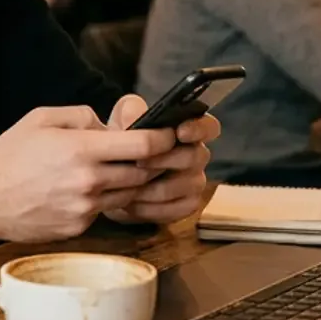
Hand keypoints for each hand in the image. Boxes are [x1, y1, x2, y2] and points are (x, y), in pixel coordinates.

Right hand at [0, 101, 207, 242]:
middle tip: (155, 153)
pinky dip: (106, 199)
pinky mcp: (78, 228)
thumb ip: (83, 117)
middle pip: (143, 172)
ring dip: (132, 182)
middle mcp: (88, 181)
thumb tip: (110, 126)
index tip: (170, 134)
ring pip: (128, 194)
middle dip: (153, 162)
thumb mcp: (43, 119)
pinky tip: (92, 189)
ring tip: (124, 169)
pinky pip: (105, 210)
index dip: (163, 139)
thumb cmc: (10, 156)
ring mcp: (84, 208)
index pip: (143, 146)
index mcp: (82, 150)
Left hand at [99, 94, 218, 225]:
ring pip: (189, 184)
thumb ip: (130, 111)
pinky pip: (180, 208)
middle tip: (139, 162)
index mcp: (188, 130)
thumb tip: (135, 119)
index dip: (200, 129)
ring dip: (157, 186)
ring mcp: (194, 181)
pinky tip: (134, 204)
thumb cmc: (124, 141)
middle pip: (198, 156)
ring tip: (130, 186)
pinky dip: (154, 208)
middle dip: (167, 160)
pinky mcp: (186, 205)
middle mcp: (197, 155)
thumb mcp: (122, 119)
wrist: (111, 177)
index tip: (180, 132)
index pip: (209, 126)